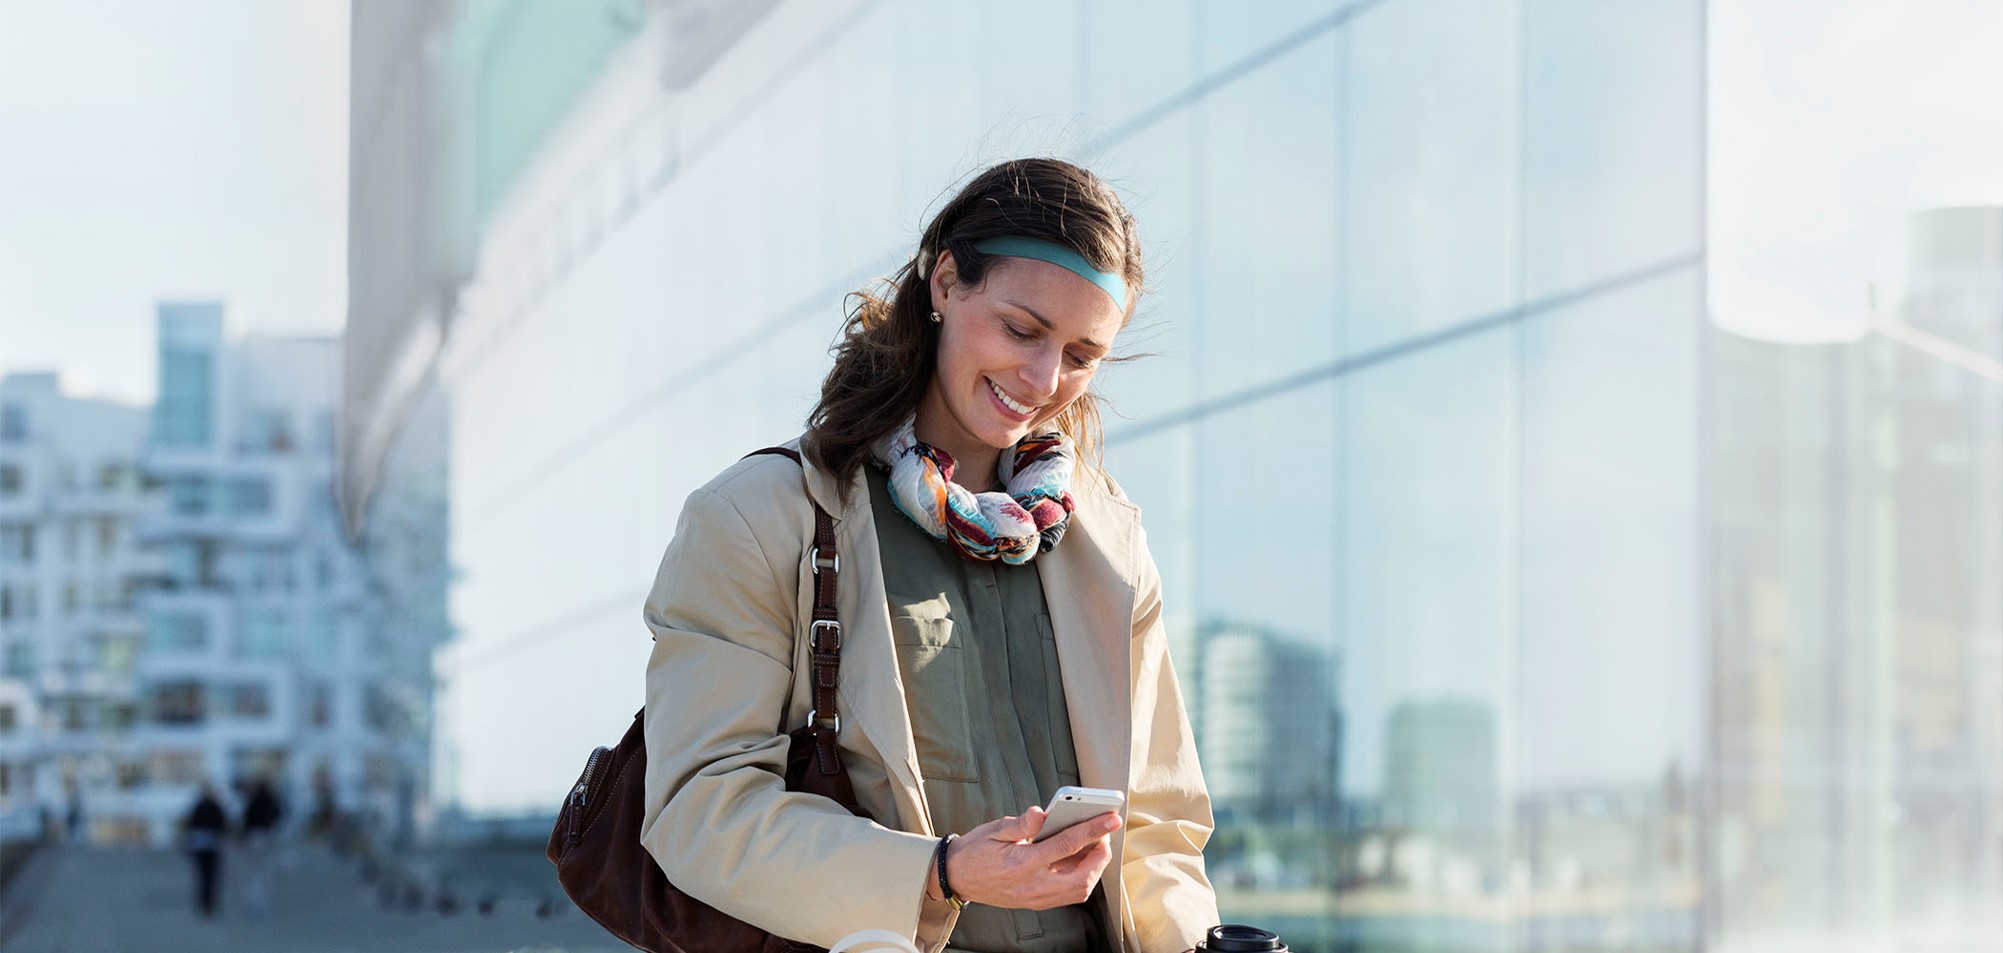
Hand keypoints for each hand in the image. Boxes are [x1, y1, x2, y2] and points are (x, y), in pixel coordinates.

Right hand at [932, 806, 1119, 909]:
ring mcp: (1035, 897)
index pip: (1065, 845)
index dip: (1092, 830)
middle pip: (1081, 877)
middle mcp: (1032, 885)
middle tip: (1104, 834)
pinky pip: (1069, 894)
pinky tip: (1081, 859)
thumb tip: (1042, 813)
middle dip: (1101, 856)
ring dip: (1094, 868)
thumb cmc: (975, 851)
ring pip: (1079, 890)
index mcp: (1021, 863)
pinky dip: (1082, 877)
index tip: (1111, 819)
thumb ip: (1021, 823)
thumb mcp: (994, 829)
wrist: (956, 878)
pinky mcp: (1036, 902)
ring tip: (1096, 845)